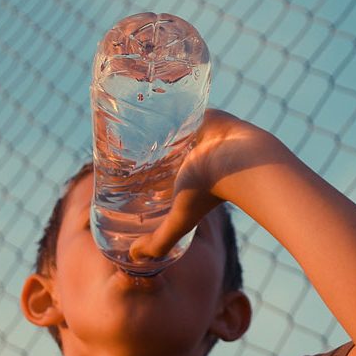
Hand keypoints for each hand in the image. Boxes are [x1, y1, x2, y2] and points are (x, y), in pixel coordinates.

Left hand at [129, 109, 293, 259]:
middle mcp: (190, 155)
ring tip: (123, 114)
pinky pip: (180, 103)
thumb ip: (160, 241)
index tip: (114, 167)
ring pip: (168, 126)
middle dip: (141, 146)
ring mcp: (196, 133)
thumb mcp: (179, 219)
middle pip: (159, 149)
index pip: (155, 173)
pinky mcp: (201, 113)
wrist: (241, 160)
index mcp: (184, 176)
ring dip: (152, 121)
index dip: (137, 171)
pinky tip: (143, 96)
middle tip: (114, 140)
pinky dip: (166, 99)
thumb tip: (135, 259)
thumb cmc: (211, 191)